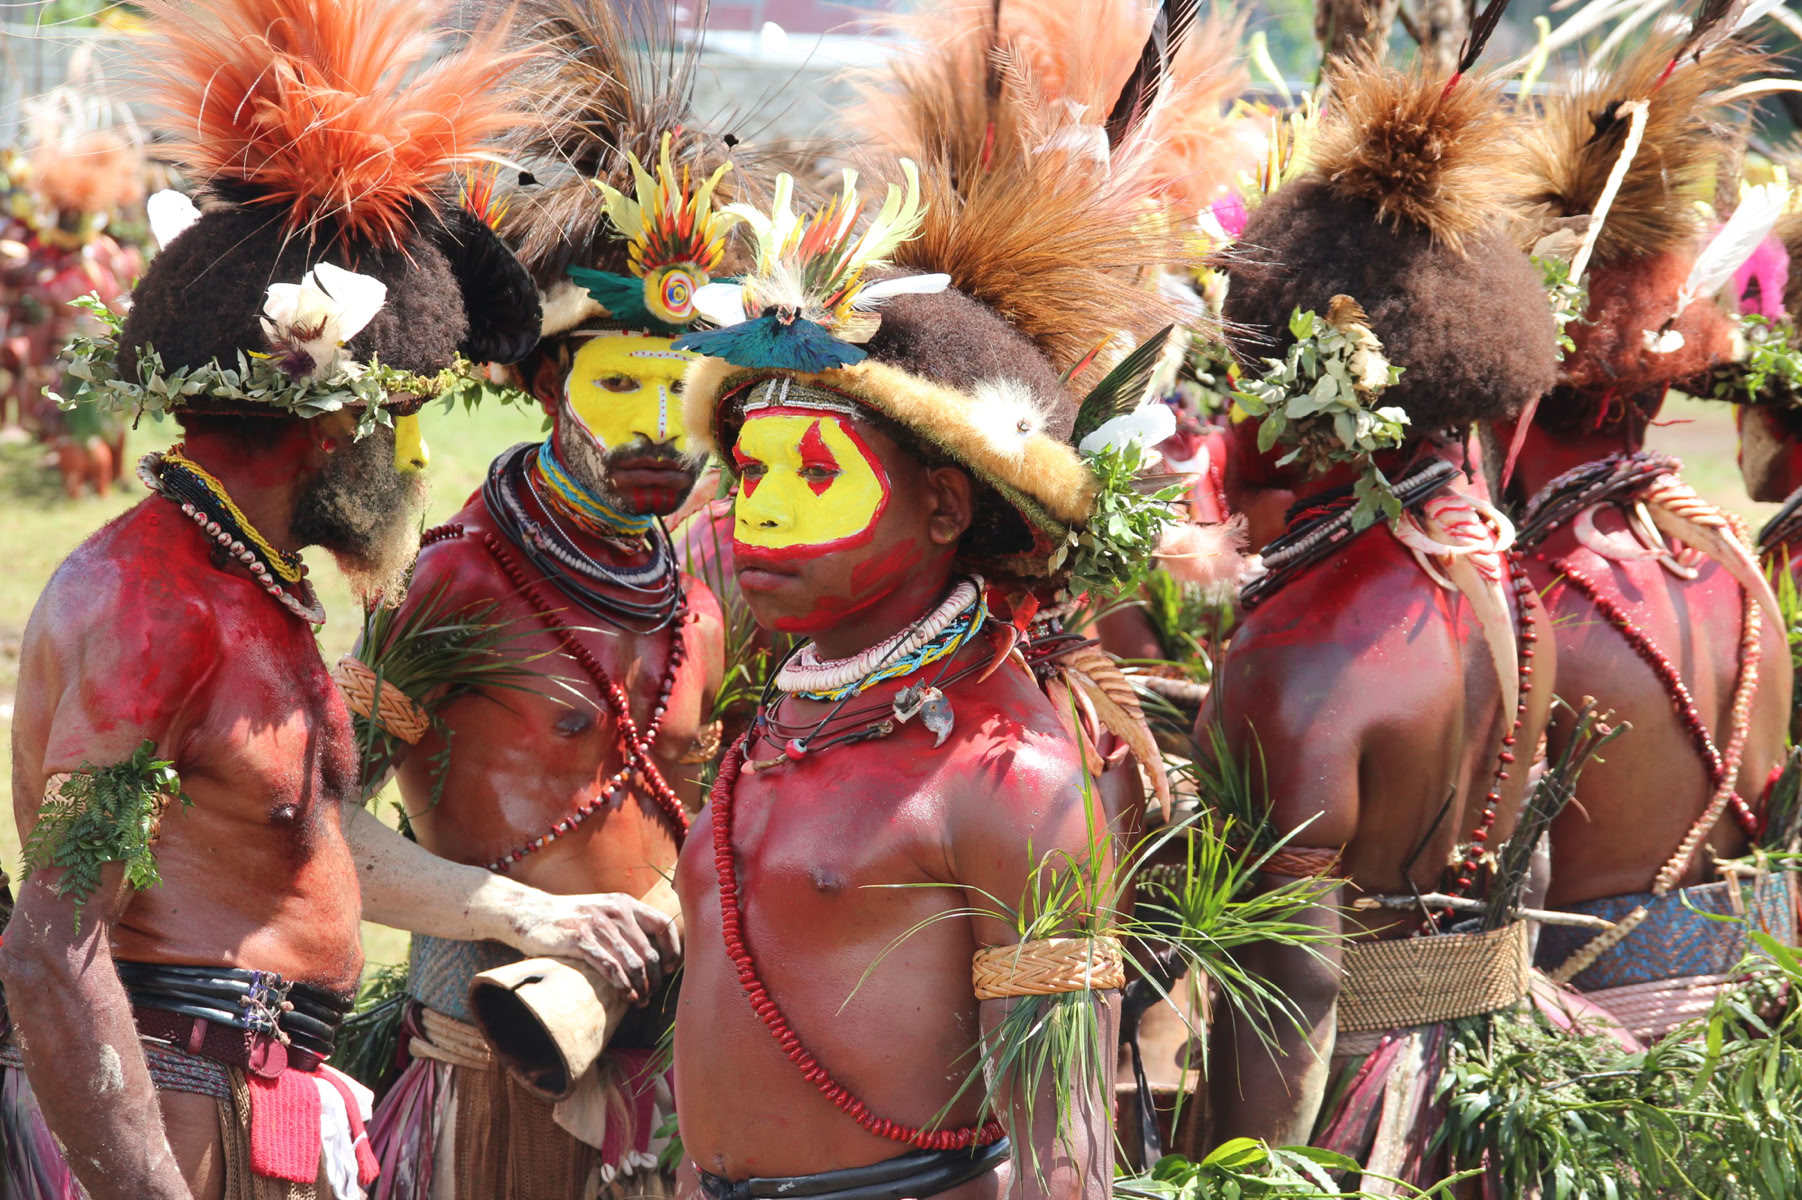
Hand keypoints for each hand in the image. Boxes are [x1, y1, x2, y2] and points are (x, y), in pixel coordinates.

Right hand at [507, 890, 681, 1003]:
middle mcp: (616, 911)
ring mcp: (598, 925)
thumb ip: (626, 924)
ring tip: (641, 1001)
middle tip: (652, 994)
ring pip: (633, 962)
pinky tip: (627, 996)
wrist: (530, 912)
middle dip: (655, 978)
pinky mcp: (580, 939)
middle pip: (650, 951)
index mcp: (626, 903)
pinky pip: (610, 967)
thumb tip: (653, 953)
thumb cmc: (571, 918)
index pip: (664, 925)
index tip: (671, 969)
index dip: (673, 950)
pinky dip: (623, 985)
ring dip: (641, 986)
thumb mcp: (603, 910)